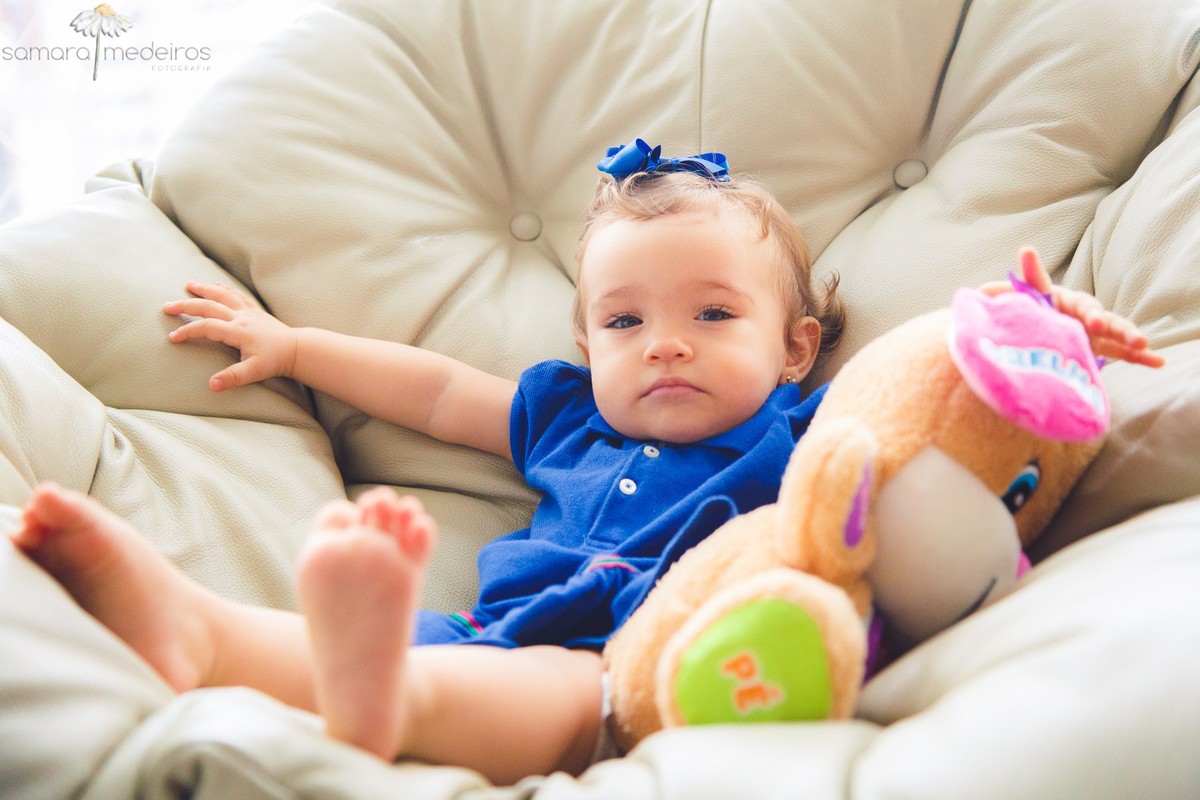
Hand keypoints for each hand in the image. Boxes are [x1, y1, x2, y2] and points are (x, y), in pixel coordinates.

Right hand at [164, 282, 298, 391]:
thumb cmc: (276, 361)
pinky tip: (217, 285)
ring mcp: (248, 312)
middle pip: (209, 306)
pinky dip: (225, 289)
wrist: (298, 349)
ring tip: (188, 284)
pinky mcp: (255, 311)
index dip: (188, 331)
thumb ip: (233, 378)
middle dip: (186, 305)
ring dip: (205, 289)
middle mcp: (241, 318)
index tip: (172, 338)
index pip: (207, 327)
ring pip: (223, 295)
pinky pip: (237, 295)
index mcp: (238, 331)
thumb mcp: (254, 372)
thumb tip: (212, 385)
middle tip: (167, 306)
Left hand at [981, 248, 1164, 368]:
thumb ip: (1030, 276)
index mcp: (1070, 301)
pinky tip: (1158, 362)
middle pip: (1104, 319)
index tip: (1096, 323)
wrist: (1031, 319)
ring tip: (1144, 344)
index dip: (1091, 314)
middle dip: (1115, 328)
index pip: (1082, 305)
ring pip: (1116, 332)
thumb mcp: (1028, 293)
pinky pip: (1121, 352)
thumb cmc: (1029, 304)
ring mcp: (1095, 330)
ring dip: (1130, 338)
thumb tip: (1026, 249)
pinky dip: (1139, 357)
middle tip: (1130, 339)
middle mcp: (1086, 313)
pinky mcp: (1099, 345)